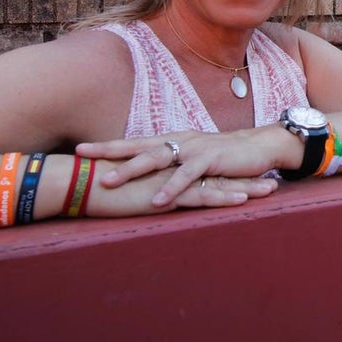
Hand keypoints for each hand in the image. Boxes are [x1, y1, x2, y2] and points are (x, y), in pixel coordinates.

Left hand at [76, 126, 295, 207]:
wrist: (261, 146)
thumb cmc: (226, 156)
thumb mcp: (195, 160)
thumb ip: (173, 166)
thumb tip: (149, 176)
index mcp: (173, 141)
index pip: (135, 142)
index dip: (108, 146)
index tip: (79, 150)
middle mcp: (180, 141)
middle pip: (138, 145)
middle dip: (108, 150)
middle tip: (81, 155)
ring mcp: (194, 149)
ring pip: (157, 158)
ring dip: (131, 170)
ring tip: (108, 181)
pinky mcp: (211, 161)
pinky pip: (187, 176)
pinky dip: (171, 188)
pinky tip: (157, 201)